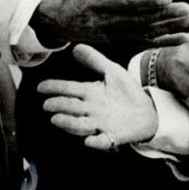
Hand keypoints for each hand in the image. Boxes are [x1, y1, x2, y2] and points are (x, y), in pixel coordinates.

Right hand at [32, 0, 188, 45]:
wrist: (62, 23)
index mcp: (98, 2)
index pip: (126, 1)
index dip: (147, 0)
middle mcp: (107, 21)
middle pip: (141, 20)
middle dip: (165, 15)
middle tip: (187, 8)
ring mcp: (115, 35)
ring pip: (146, 33)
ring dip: (171, 27)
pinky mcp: (121, 42)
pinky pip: (146, 43)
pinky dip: (165, 41)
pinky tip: (184, 36)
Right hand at [40, 44, 160, 149]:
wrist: (147, 111)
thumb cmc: (126, 92)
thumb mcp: (112, 72)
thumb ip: (95, 60)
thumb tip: (76, 47)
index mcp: (89, 93)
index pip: (68, 89)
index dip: (54, 88)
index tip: (41, 87)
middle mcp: (91, 110)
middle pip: (71, 107)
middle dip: (58, 106)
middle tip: (47, 105)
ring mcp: (100, 124)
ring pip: (80, 125)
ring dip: (69, 123)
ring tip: (56, 119)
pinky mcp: (112, 136)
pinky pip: (102, 141)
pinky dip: (96, 142)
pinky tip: (90, 140)